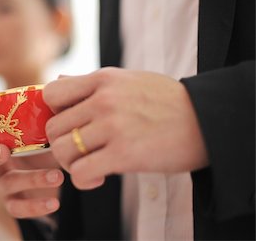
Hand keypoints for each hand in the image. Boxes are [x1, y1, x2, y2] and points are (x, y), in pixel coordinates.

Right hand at [0, 117, 63, 217]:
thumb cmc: (43, 138)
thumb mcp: (44, 123)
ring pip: (6, 184)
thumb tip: (60, 83)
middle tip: (3, 151)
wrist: (55, 168)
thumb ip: (46, 107)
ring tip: (56, 176)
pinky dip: (36, 207)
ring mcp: (1, 184)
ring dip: (31, 179)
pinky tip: (54, 202)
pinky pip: (18, 208)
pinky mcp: (14, 202)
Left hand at [43, 67, 208, 189]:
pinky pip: (81, 171)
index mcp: (103, 79)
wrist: (206, 119)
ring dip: (72, 164)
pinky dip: (83, 179)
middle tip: (81, 151)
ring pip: (62, 150)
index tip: (70, 124)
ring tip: (90, 163)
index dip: (54, 112)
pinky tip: (100, 176)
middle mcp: (103, 99)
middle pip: (53, 127)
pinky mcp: (124, 153)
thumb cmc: (165, 101)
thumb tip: (59, 80)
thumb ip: (90, 82)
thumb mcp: (127, 80)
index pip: (51, 93)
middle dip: (62, 144)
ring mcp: (113, 125)